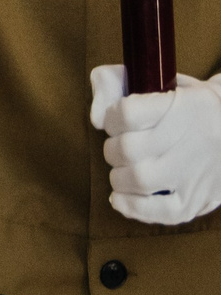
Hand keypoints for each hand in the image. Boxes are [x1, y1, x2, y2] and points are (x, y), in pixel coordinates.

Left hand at [91, 65, 220, 225]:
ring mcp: (198, 174)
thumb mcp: (164, 82)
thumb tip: (95, 118)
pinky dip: (133, 208)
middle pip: (128, 149)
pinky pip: (163, 212)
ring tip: (123, 169)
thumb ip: (120, 82)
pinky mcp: (200, 200)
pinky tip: (121, 198)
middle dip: (112, 149)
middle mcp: (195, 141)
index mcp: (187, 106)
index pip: (128, 113)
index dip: (111, 117)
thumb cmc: (190, 106)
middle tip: (120, 146)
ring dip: (118, 176)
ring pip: (139, 180)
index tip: (116, 120)